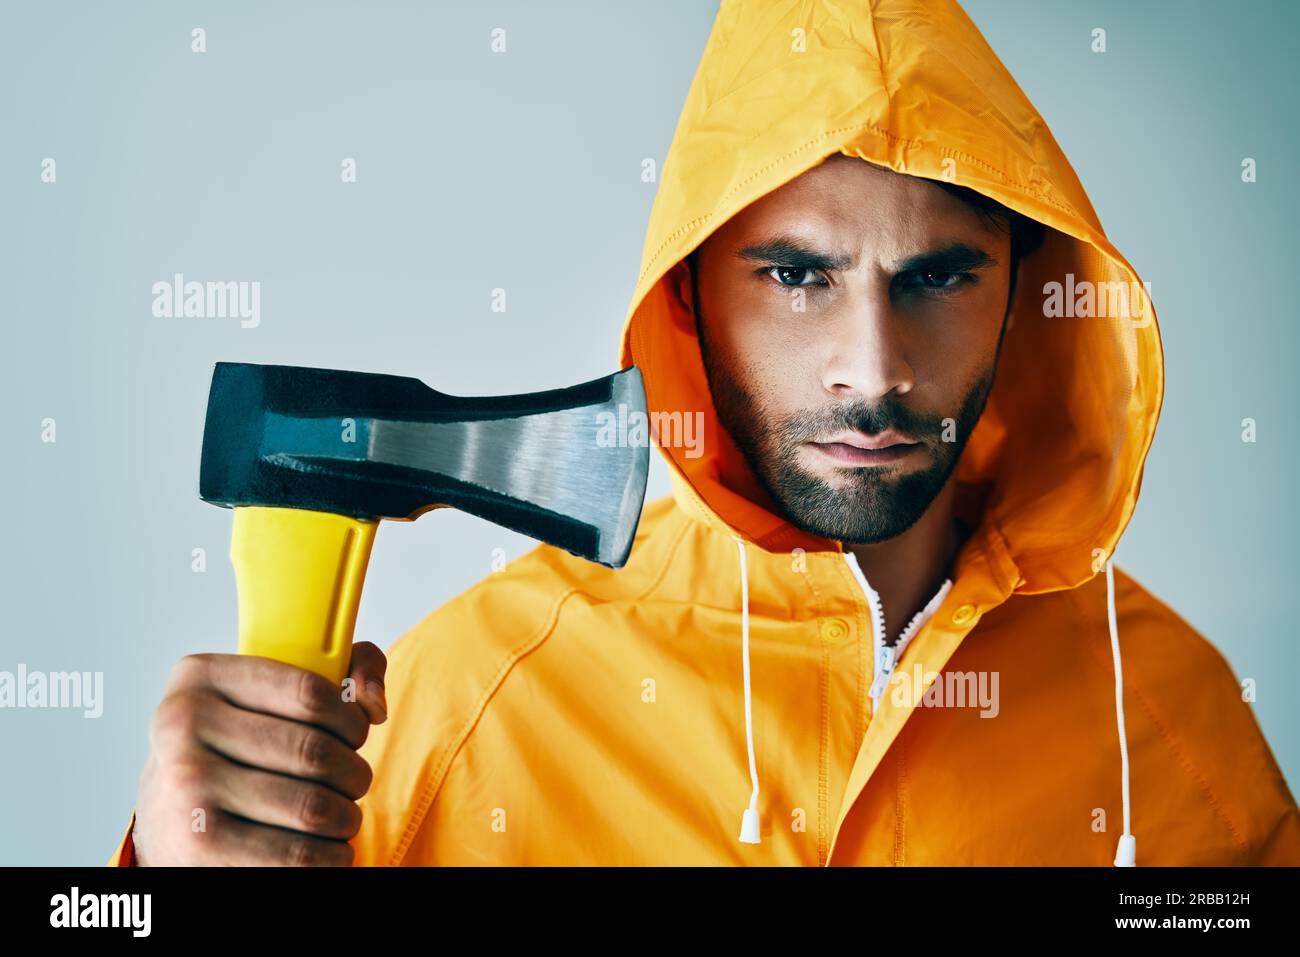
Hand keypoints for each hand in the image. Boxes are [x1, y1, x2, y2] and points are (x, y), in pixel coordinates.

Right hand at [131, 642, 387, 865]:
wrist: (169, 819)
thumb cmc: (236, 749)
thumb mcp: (271, 693)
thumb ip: (344, 668)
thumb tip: (375, 703)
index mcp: (202, 678)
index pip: (310, 691)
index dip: (351, 718)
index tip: (355, 734)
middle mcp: (185, 729)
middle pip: (317, 752)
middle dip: (353, 773)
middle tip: (351, 782)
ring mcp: (187, 790)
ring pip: (315, 808)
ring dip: (346, 817)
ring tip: (338, 816)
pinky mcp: (199, 849)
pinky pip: (300, 855)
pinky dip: (330, 855)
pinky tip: (322, 847)